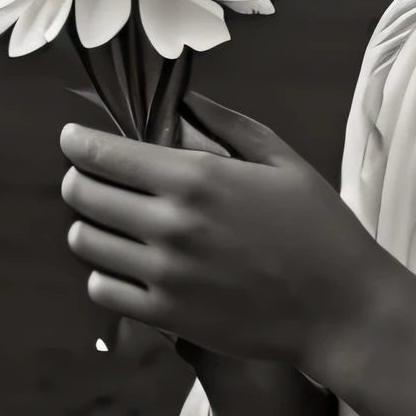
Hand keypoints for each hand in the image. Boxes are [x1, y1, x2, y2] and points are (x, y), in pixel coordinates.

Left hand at [58, 94, 404, 375]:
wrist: (343, 310)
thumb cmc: (318, 228)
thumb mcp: (280, 159)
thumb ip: (222, 123)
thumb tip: (177, 99)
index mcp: (197, 178)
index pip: (102, 153)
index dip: (77, 141)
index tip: (73, 137)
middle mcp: (172, 224)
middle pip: (82, 194)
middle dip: (80, 179)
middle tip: (92, 178)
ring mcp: (166, 274)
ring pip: (84, 242)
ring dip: (89, 226)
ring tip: (109, 223)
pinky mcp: (167, 316)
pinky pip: (102, 289)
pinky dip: (104, 273)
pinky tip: (124, 264)